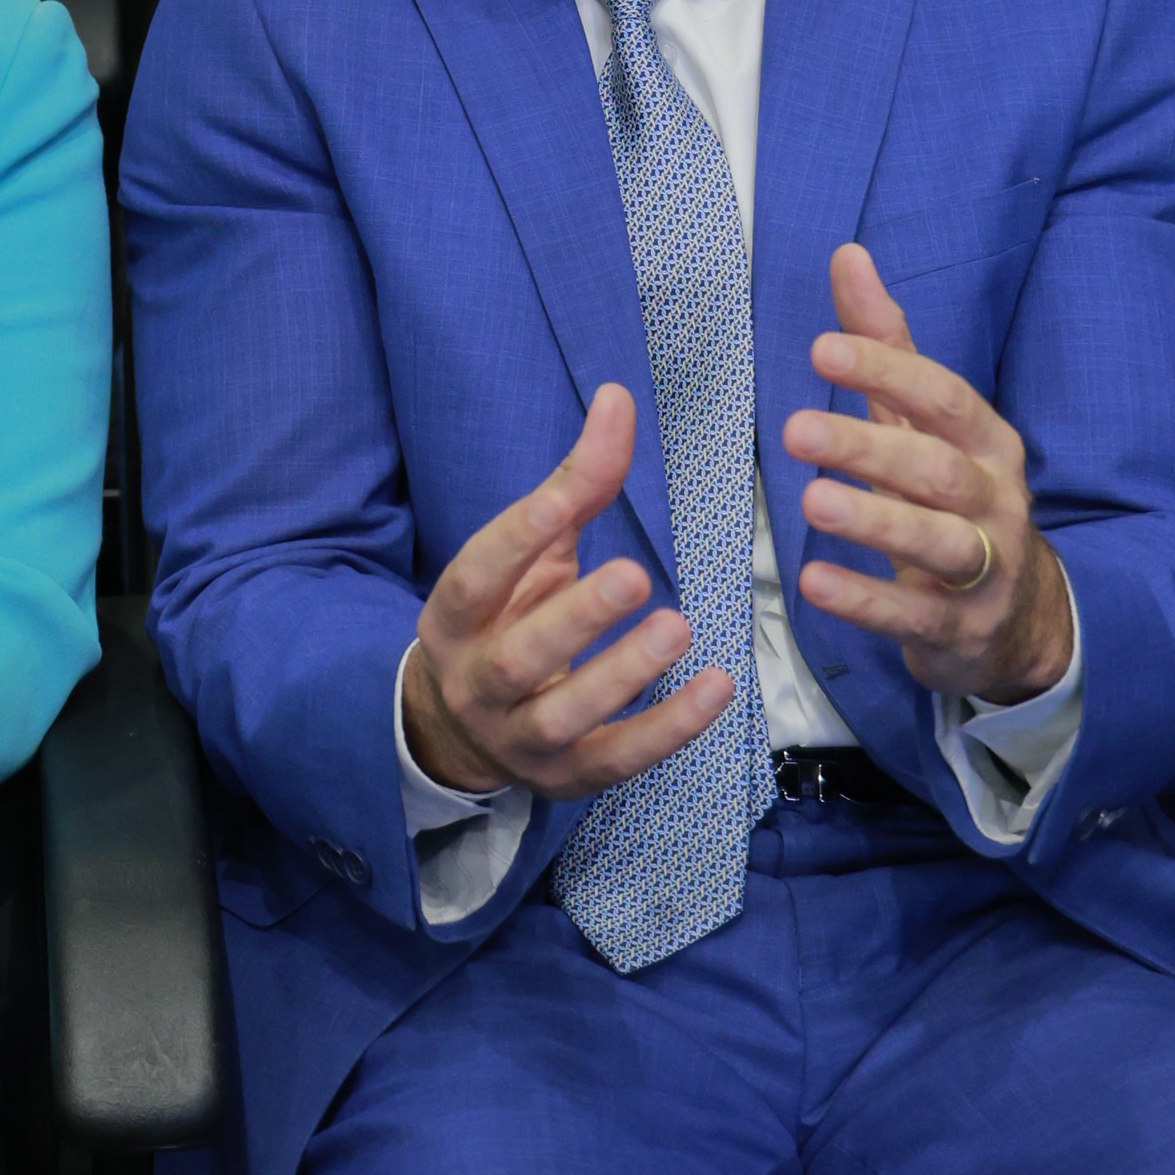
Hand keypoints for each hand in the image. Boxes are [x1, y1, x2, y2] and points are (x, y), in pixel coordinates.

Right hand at [401, 385, 735, 801]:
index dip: (515, 541)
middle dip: (577, 617)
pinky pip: (619, 759)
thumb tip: (618, 396)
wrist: (464, 728)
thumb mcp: (533, 550)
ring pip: (565, 715)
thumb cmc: (509, 615)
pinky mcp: (569, 777)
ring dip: (623, 674)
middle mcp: (478, 680)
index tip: (560, 504)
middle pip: (520, 655)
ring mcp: (521, 736)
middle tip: (637, 575)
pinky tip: (717, 687)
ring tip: (678, 628)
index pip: (477, 577)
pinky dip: (669, 728)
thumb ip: (576, 482)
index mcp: (457, 615)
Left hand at [787, 248, 1073, 701]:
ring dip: (873, 519)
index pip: (943, 396)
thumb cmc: (954, 498)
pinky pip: (914, 614)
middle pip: (936, 468)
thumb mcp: (925, 421)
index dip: (887, 370)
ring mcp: (984, 569)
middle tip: (794, 429)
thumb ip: (887, 343)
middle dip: (867, 447)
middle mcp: (995, 500)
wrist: (1019, 618)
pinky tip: (813, 582)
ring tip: (811, 500)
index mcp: (987, 441)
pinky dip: (865, 599)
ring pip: (936, 541)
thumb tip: (847, 254)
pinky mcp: (960, 628)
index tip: (823, 348)